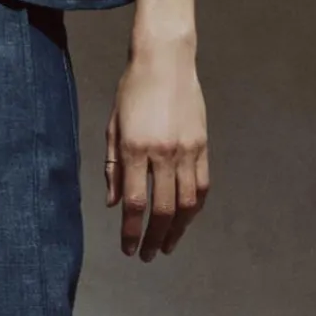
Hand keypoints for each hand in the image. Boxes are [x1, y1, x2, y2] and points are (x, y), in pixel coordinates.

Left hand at [105, 40, 209, 260]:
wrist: (166, 60)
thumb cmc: (132, 91)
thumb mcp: (113, 127)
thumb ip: (113, 168)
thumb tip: (113, 205)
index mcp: (136, 149)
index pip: (134, 203)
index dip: (131, 232)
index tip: (128, 249)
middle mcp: (163, 153)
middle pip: (163, 210)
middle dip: (154, 238)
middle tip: (147, 255)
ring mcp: (187, 150)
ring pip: (187, 203)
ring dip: (177, 230)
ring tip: (167, 245)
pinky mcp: (202, 145)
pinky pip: (202, 185)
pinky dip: (194, 208)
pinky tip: (185, 219)